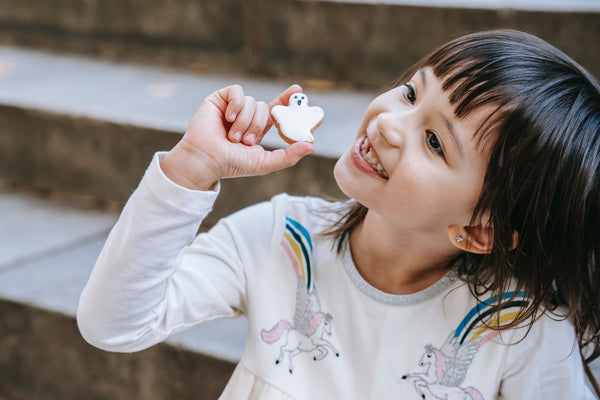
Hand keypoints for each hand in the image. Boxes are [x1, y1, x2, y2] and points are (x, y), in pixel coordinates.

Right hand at [161, 85, 314, 189]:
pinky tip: (228, 119)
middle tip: (245, 142)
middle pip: (264, 107)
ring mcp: (232, 107)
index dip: (287, 99)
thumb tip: (311, 146)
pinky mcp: (219, 99)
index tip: (299, 92)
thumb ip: (288, 156)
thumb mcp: (264, 162)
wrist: (207, 160)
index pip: (275, 109)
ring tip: (231, 137)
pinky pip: (237, 92)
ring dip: (244, 122)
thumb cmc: (232, 164)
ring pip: (252, 102)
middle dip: (257, 126)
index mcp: (257, 128)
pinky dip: (236, 105)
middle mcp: (245, 116)